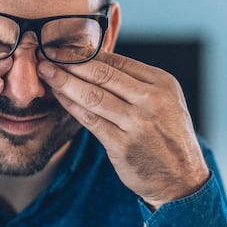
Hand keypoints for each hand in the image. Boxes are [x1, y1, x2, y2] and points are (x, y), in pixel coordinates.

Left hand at [38, 52, 209, 208]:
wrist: (181, 180)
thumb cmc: (167, 139)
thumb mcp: (165, 103)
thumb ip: (137, 85)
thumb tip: (97, 63)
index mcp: (162, 83)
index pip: (118, 60)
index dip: (88, 52)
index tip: (64, 47)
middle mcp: (152, 100)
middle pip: (103, 74)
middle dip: (71, 62)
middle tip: (47, 53)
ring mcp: (138, 123)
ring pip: (93, 95)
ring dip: (65, 81)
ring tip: (44, 72)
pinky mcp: (122, 145)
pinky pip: (90, 120)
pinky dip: (71, 106)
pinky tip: (57, 96)